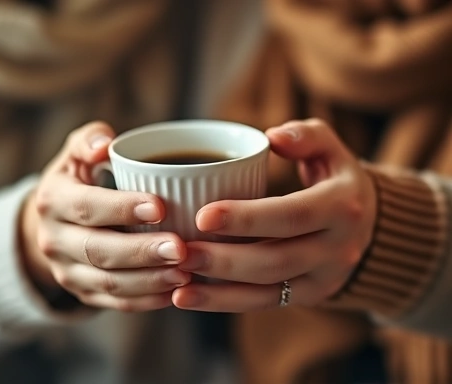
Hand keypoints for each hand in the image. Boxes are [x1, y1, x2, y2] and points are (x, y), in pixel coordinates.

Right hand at [20, 121, 189, 311]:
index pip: (86, 206)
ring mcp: (67, 271)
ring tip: (185, 273)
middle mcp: (54, 240)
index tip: (160, 207)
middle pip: (98, 250)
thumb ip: (90, 140)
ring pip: (108, 283)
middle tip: (181, 248)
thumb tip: (105, 145)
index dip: (122, 208)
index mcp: (53, 200)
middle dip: (141, 252)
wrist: (58, 221)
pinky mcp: (83, 292)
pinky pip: (114, 303)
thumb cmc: (81, 180)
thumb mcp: (77, 153)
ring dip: (148, 281)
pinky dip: (145, 301)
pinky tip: (174, 293)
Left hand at [172, 119, 375, 311]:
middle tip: (181, 251)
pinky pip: (264, 304)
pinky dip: (225, 303)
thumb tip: (273, 136)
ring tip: (177, 281)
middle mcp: (338, 248)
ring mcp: (324, 278)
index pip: (293, 214)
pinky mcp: (310, 296)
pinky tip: (189, 297)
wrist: (371, 226)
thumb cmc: (335, 180)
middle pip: (276, 260)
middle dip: (225, 259)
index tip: (203, 215)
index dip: (248, 218)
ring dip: (218, 289)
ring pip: (268, 291)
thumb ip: (306, 136)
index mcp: (342, 207)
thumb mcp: (331, 149)